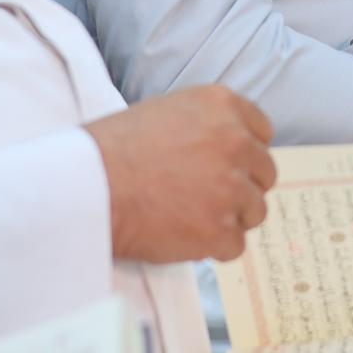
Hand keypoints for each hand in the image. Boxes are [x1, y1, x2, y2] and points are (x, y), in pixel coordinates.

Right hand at [84, 86, 275, 262]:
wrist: (87, 187)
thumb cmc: (113, 150)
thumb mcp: (166, 112)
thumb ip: (206, 126)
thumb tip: (229, 151)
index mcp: (222, 106)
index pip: (262, 132)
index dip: (245, 153)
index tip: (228, 165)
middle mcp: (235, 142)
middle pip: (264, 173)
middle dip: (241, 187)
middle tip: (205, 196)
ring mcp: (231, 188)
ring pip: (255, 211)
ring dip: (229, 218)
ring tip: (189, 217)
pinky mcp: (221, 230)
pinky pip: (234, 245)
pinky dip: (212, 247)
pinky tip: (182, 235)